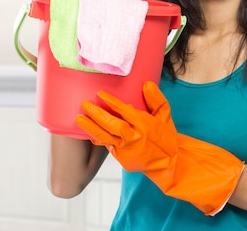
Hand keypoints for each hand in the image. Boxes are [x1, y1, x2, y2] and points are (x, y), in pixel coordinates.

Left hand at [75, 81, 244, 215]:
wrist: (168, 163)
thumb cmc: (166, 136)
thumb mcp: (165, 116)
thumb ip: (156, 99)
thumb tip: (146, 84)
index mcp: (146, 124)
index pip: (126, 111)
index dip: (112, 102)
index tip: (100, 93)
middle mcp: (135, 137)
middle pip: (112, 124)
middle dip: (96, 113)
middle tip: (84, 104)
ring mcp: (127, 149)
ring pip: (105, 136)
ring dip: (90, 127)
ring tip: (79, 117)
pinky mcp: (122, 158)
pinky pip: (107, 146)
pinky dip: (97, 138)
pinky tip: (87, 131)